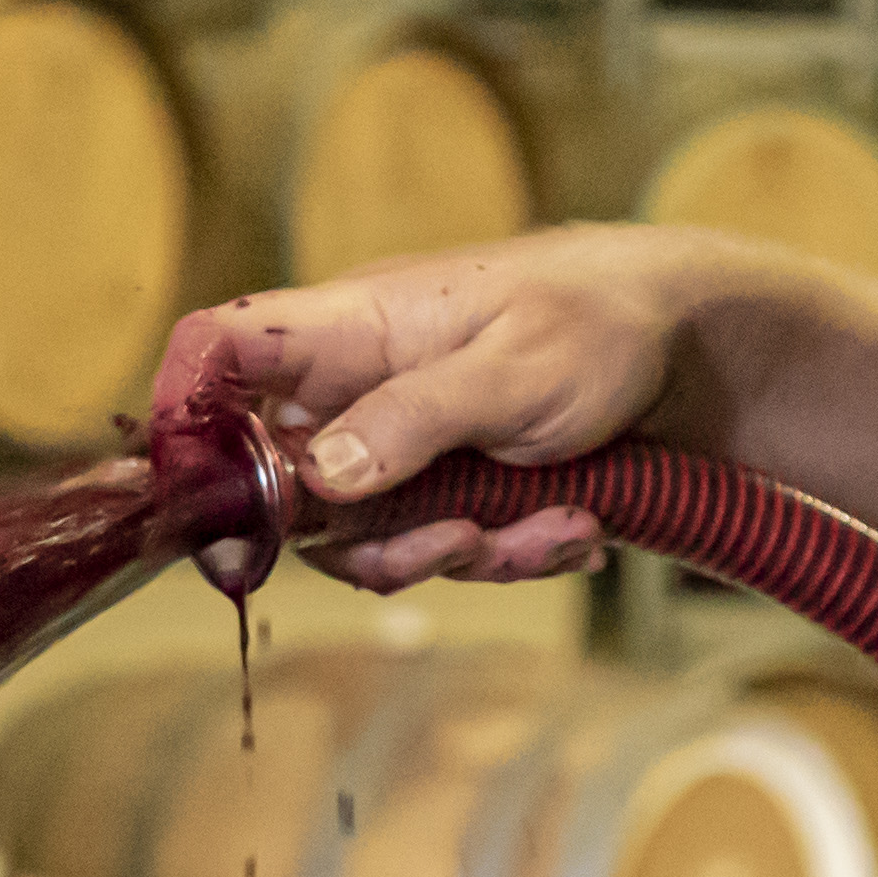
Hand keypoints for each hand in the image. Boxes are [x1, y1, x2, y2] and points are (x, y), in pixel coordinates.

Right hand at [149, 229, 711, 591]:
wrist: (694, 344)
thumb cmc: (602, 323)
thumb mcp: (516, 369)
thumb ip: (415, 420)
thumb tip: (318, 477)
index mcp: (351, 328)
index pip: (220, 347)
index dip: (183, 412)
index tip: (200, 498)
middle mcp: (358, 385)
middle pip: (286, 487)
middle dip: (373, 540)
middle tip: (457, 543)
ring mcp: (401, 439)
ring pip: (369, 536)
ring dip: (458, 554)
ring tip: (552, 527)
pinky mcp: (448, 483)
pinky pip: (439, 545)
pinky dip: (509, 550)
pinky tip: (575, 526)